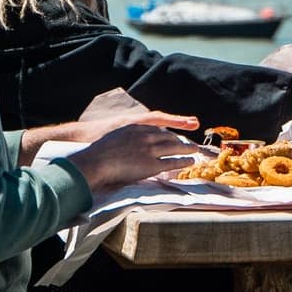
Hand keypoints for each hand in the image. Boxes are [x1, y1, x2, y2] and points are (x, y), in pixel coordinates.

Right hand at [66, 121, 189, 191]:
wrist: (96, 161)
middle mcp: (146, 136)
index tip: (174, 134)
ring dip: (187, 149)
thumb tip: (127, 143)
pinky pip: (172, 162)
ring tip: (195, 151)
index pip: (157, 127)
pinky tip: (190, 161)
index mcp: (136, 127)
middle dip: (181, 139)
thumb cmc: (99, 151)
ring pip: (174, 148)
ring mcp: (150, 150)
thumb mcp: (115, 136)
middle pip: (169, 137)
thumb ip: (126, 137)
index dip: (168, 132)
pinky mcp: (151, 164)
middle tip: (190, 142)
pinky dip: (183, 162)